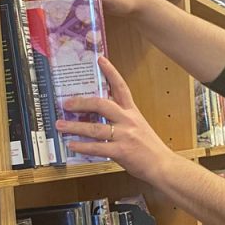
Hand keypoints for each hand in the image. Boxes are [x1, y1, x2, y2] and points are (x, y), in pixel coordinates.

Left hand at [57, 56, 174, 183]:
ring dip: (74, 127)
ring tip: (60, 126)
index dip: (111, 72)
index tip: (100, 60)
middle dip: (81, 103)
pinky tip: (72, 145)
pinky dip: (82, 146)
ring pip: (94, 128)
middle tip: (66, 104)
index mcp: (132, 112)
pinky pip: (97, 147)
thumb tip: (99, 116)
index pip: (121, 87)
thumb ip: (121, 119)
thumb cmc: (150, 148)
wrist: (163, 165)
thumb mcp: (138, 126)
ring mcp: (124, 135)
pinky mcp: (121, 151)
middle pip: (101, 104)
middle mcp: (128, 120)